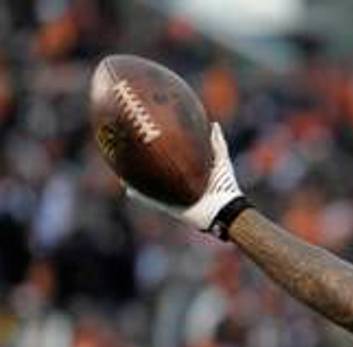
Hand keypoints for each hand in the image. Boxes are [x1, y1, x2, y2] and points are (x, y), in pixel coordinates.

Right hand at [126, 123, 245, 236]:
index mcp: (185, 174)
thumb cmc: (226, 186)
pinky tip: (127, 187)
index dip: (159, 150)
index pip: (168, 160)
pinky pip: (149, 200)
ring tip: (119, 167)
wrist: (225, 208)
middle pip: (156, 171)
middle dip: (143, 162)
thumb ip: (217, 143)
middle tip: (129, 148)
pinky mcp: (168, 206)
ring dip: (134, 178)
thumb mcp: (220, 161)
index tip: (149, 136)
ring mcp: (171, 195)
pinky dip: (138, 194)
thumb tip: (213, 124)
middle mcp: (176, 184)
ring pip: (147, 185)